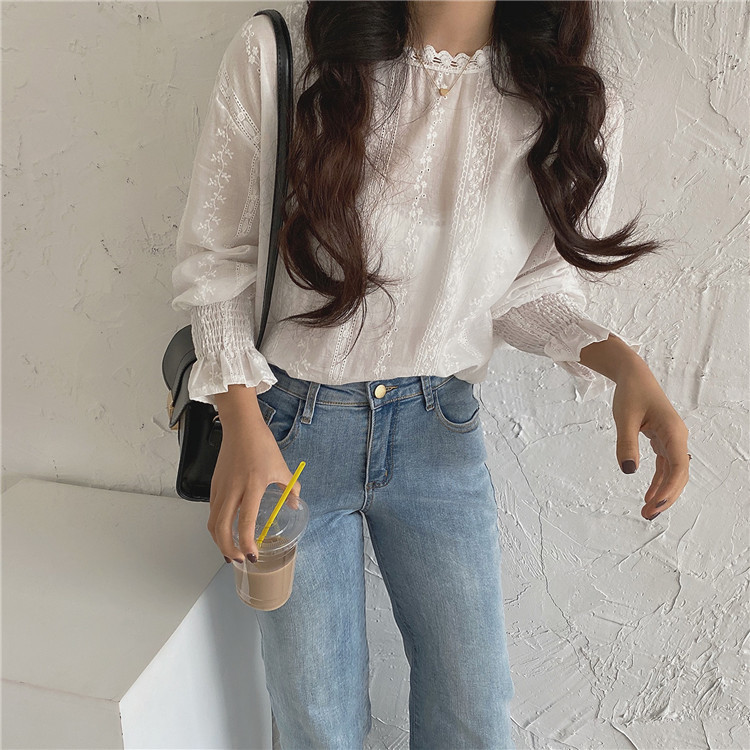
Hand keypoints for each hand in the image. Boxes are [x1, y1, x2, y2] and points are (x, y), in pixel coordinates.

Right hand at [207, 417, 300, 563]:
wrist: (241, 427)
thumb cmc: (261, 445)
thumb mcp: (281, 467)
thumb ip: (290, 488)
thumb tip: (295, 504)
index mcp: (252, 486)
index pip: (245, 521)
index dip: (247, 542)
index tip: (253, 555)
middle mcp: (233, 490)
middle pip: (221, 528)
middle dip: (228, 549)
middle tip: (239, 560)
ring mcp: (221, 488)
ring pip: (213, 522)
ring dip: (220, 541)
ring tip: (231, 551)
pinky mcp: (214, 486)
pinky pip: (212, 512)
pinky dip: (217, 526)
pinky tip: (226, 531)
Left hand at [611, 364, 689, 520]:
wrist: (633, 375)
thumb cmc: (630, 393)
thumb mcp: (624, 418)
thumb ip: (626, 443)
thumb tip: (629, 471)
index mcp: (672, 431)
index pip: (677, 467)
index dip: (668, 488)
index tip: (654, 503)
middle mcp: (677, 437)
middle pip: (679, 474)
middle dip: (666, 496)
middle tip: (648, 514)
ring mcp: (671, 439)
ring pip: (673, 473)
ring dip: (662, 492)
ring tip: (647, 510)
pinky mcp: (663, 440)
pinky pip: (665, 466)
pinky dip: (658, 481)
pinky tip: (649, 494)